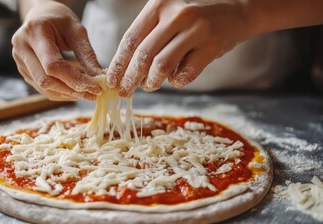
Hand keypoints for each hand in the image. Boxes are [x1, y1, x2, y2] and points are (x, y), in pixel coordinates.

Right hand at [12, 0, 102, 100]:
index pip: (53, 65)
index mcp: (34, 31)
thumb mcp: (77, 30)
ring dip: (68, 94)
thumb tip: (99, 78)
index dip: (75, 80)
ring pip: (44, 87)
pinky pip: (42, 88)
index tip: (96, 87)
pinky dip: (61, 92)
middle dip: (72, 90)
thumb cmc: (60, 20)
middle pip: (46, 80)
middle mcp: (22, 47)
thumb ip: (87, 54)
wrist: (40, 16)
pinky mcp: (23, 70)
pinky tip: (75, 90)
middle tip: (93, 94)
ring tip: (87, 93)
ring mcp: (19, 61)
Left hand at [106, 0, 251, 96]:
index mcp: (159, 5)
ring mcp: (196, 30)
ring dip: (151, 82)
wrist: (236, 12)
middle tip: (124, 92)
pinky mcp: (211, 47)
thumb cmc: (194, 20)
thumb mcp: (168, 17)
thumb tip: (124, 70)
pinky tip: (175, 79)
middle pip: (143, 55)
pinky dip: (176, 82)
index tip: (111, 80)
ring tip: (150, 86)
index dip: (118, 63)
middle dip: (130, 78)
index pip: (131, 39)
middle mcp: (177, 15)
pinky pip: (185, 74)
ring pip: (161, 66)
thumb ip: (147, 38)